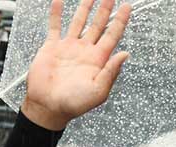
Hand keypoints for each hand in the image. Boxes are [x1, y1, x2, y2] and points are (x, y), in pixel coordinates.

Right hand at [22, 0, 131, 129]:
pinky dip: (56, 13)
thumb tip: (125, 55)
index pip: (112, 35)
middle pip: (98, 24)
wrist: (48, 107)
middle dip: (106, 10)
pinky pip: (55, 26)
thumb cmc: (73, 104)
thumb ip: (111, 72)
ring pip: (79, 21)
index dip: (120, 21)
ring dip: (85, 7)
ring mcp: (69, 47)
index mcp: (98, 61)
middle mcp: (85, 51)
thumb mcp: (98, 91)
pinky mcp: (52, 47)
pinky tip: (59, 1)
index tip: (127, 7)